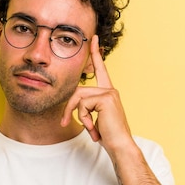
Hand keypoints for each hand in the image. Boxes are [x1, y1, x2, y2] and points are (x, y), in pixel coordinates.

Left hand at [61, 35, 133, 152]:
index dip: (95, 54)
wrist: (120, 146)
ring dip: (77, 115)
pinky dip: (84, 118)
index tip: (93, 39)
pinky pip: (82, 104)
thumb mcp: (94, 118)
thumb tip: (74, 101)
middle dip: (68, 108)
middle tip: (65, 123)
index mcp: (108, 93)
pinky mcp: (106, 98)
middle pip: (77, 90)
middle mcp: (110, 89)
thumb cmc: (108, 135)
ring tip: (89, 129)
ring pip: (78, 97)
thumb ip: (86, 106)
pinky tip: (94, 128)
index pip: (100, 70)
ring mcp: (109, 92)